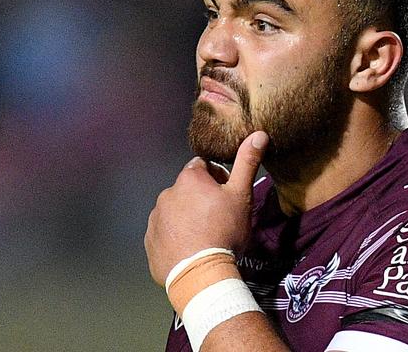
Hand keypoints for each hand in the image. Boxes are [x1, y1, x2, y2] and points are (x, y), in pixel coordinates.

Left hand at [144, 131, 268, 285]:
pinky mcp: (149, 242)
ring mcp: (155, 219)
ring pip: (175, 211)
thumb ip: (247, 162)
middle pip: (187, 190)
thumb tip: (259, 133)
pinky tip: (191, 249)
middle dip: (201, 198)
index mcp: (188, 179)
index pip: (203, 167)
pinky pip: (164, 234)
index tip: (227, 195)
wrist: (202, 275)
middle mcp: (166, 194)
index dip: (218, 178)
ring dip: (187, 217)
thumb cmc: (224, 230)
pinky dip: (176, 237)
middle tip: (219, 218)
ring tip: (205, 236)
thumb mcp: (241, 195)